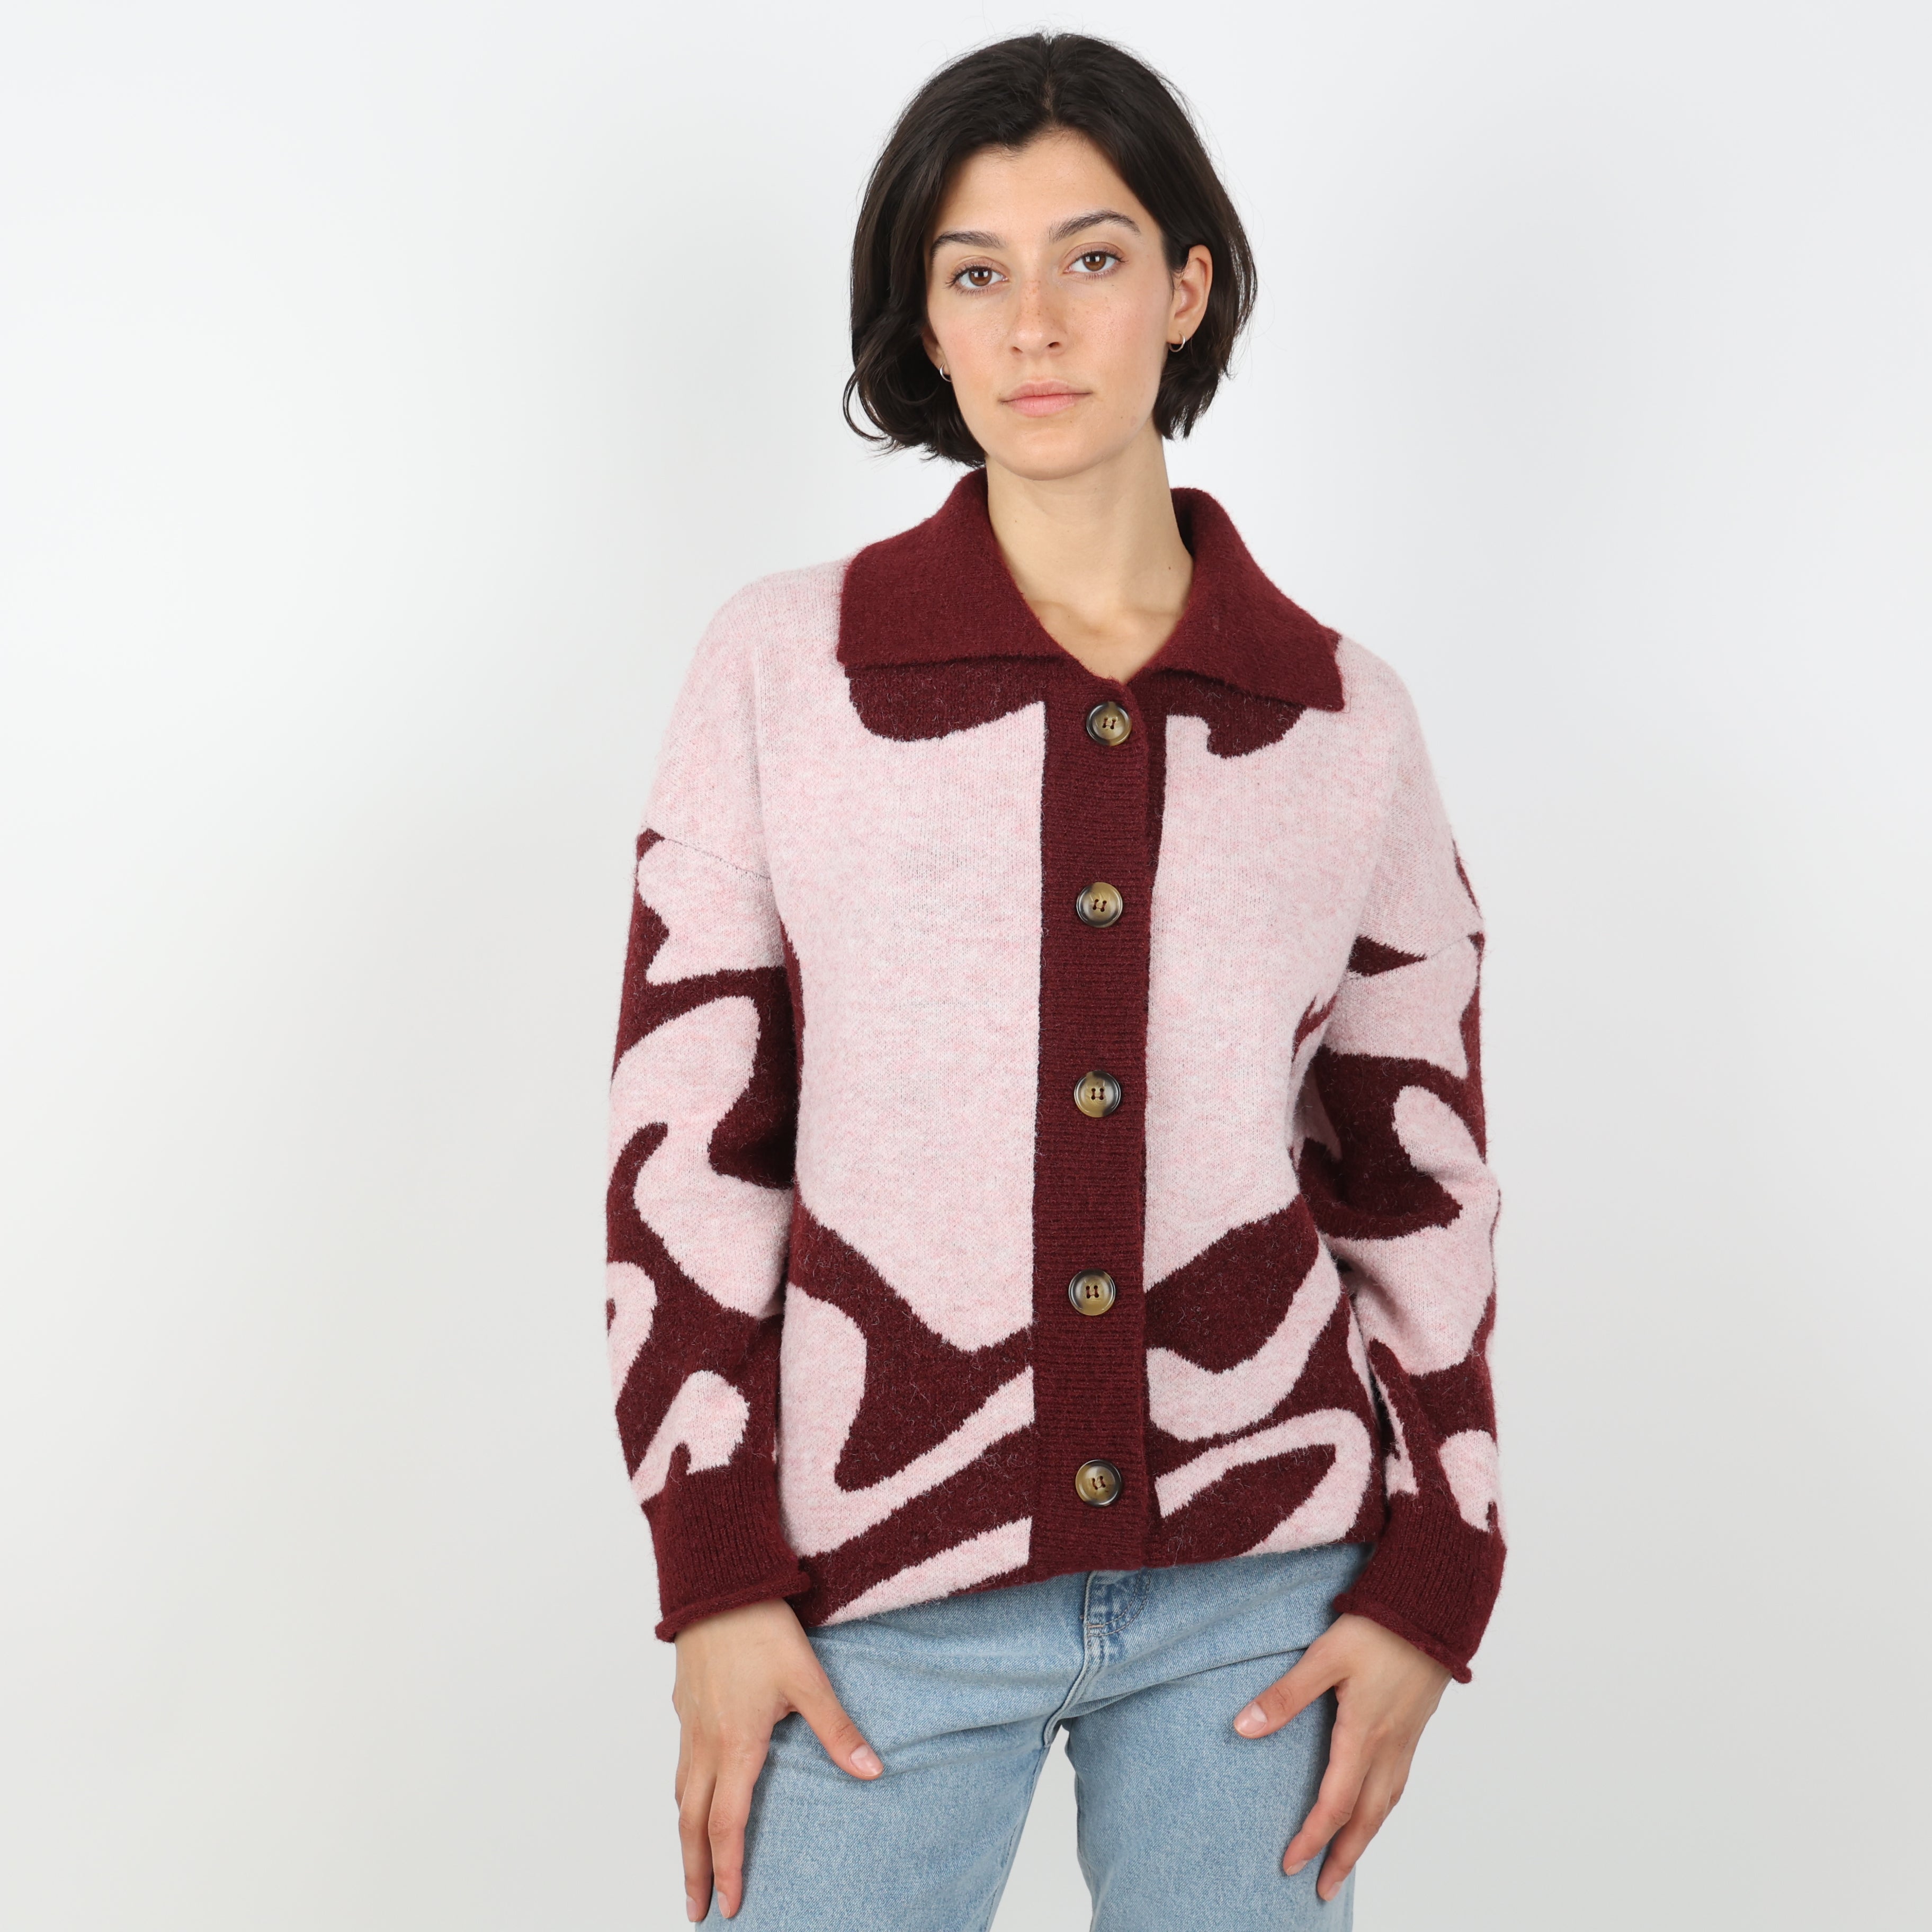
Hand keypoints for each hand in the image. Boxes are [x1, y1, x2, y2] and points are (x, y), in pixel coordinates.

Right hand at [671, 1597, 880, 1920]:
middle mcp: (704, 1741)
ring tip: (692, 1861)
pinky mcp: (684, 1703)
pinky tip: (695, 1791)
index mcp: (735, 1744)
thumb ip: (837, 1729)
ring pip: (680, 1792)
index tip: (730, 1906)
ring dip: (685, 1833)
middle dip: (693, 1870)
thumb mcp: (808, 1678)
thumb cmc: (760, 1627)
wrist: (719, 1583)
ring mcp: (689, 1722)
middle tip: (695, 1909)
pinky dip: (683, 1792)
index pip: (727, 1824)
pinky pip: (679, 1761)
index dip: (728, 1869)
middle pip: (691, 1822)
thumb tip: (872, 1770)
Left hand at [1232, 1611, 1450, 1901]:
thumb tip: (1243, 1728)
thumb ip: (1285, 1695)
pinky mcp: (1414, 1729)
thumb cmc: (1377, 1629)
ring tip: (1346, 1861)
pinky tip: (1375, 1809)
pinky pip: (1398, 1784)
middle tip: (1322, 1888)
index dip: (1310, 1838)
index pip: (1333, 1805)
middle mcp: (1387, 1747)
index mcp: (1362, 1735)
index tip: (1289, 1865)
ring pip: (1385, 1805)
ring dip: (1365, 1838)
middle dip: (1342, 1857)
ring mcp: (1405, 1741)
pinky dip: (1383, 1809)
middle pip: (1365, 1819)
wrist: (1432, 1610)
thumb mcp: (1324, 1656)